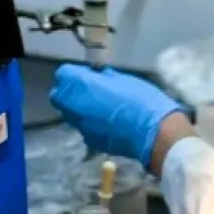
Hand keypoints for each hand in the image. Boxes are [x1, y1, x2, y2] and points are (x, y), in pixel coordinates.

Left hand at [49, 64, 187, 170]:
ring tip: (100, 106)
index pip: (63, 74)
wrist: (154, 133)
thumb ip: (104, 77)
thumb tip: (98, 75)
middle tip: (90, 89)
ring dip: (78, 107)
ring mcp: (80, 125)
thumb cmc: (142, 100)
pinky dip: (90, 122)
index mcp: (81, 86)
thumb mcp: (124, 80)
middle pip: (59, 96)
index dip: (75, 73)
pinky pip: (83, 126)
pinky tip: (108, 122)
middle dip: (70, 91)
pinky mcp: (90, 140)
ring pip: (69, 113)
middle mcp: (74, 106)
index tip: (90, 75)